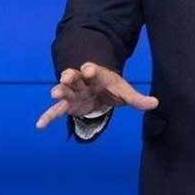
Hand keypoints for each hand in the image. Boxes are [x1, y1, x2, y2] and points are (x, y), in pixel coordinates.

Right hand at [35, 62, 158, 128]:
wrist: (100, 91)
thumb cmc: (112, 88)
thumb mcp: (125, 92)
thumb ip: (137, 98)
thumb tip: (155, 103)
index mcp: (96, 75)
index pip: (92, 70)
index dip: (90, 69)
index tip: (89, 70)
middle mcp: (82, 82)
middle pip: (74, 76)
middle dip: (70, 77)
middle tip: (66, 77)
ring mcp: (73, 93)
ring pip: (64, 90)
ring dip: (59, 91)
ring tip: (54, 94)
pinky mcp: (67, 106)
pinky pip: (56, 111)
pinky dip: (48, 117)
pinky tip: (40, 125)